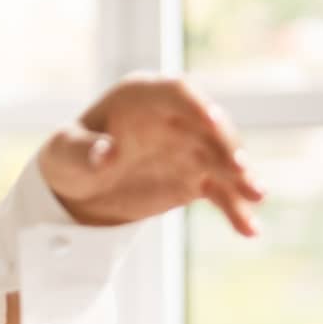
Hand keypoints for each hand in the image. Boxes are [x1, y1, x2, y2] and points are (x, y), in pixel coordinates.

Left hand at [38, 71, 266, 234]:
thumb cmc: (69, 157)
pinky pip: (220, 191)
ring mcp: (188, 147)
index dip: (195, 105)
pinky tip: (249, 230)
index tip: (212, 120)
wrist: (78, 189)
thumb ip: (85, 151)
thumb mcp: (65, 153)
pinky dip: (234, 208)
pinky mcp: (195, 177)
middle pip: (208, 126)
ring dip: (240, 177)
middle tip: (240, 168)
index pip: (177, 92)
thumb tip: (109, 153)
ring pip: (222, 159)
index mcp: (142, 96)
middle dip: (226, 145)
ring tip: (256, 197)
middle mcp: (173, 117)